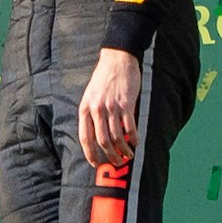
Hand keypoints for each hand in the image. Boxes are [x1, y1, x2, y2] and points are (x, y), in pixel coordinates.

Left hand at [77, 48, 143, 171]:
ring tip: (128, 155)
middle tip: (116, 163)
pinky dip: (133, 138)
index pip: (85, 137)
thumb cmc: (104, 77)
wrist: (117, 59)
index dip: (90, 153)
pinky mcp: (126, 104)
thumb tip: (96, 135)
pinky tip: (136, 142)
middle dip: (110, 156)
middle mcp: (97, 109)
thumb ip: (92, 113)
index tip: (96, 163)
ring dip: (123, 150)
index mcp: (85, 108)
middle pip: (102, 141)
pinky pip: (130, 127)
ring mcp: (112, 107)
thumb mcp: (91, 95)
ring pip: (117, 137)